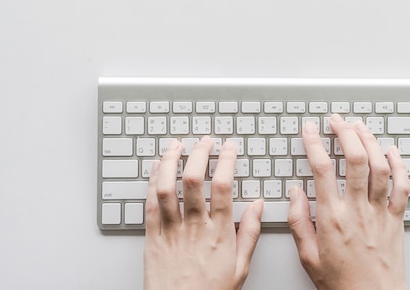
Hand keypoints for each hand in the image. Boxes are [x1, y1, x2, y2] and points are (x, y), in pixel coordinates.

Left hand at [144, 138, 262, 289]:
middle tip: (205, 140)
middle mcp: (194, 228)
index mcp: (219, 233)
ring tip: (177, 145)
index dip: (226, 161)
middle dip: (200, 153)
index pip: (224, 187)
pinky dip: (151, 182)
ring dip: (171, 161)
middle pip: (195, 180)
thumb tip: (259, 205)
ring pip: (168, 188)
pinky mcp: (152, 237)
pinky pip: (150, 204)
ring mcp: (171, 231)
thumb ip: (250, 233)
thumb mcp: (240, 267)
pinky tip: (156, 168)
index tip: (229, 147)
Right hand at [288, 114, 409, 289]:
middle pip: (354, 159)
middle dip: (344, 132)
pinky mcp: (396, 219)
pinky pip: (402, 186)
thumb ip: (298, 222)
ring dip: (369, 141)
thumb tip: (295, 193)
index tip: (310, 130)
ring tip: (359, 127)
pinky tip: (391, 151)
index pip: (321, 169)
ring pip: (379, 166)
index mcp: (332, 218)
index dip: (314, 143)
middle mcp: (357, 210)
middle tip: (336, 121)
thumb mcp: (308, 256)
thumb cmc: (342, 284)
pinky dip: (399, 165)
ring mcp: (380, 212)